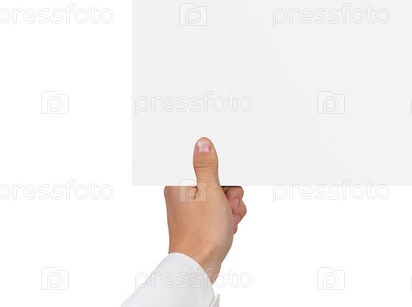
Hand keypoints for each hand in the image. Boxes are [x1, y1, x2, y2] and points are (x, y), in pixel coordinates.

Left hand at [163, 137, 246, 282]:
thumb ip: (207, 166)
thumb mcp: (210, 192)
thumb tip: (202, 143)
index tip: (223, 177)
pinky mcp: (202, 220)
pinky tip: (227, 226)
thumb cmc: (202, 233)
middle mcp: (184, 193)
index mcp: (179, 183)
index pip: (200, 161)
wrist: (198, 267)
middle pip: (216, 178)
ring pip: (223, 194)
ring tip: (227, 218)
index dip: (217, 167)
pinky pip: (222, 209)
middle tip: (227, 201)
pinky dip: (229, 216)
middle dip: (229, 190)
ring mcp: (193, 208)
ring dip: (232, 205)